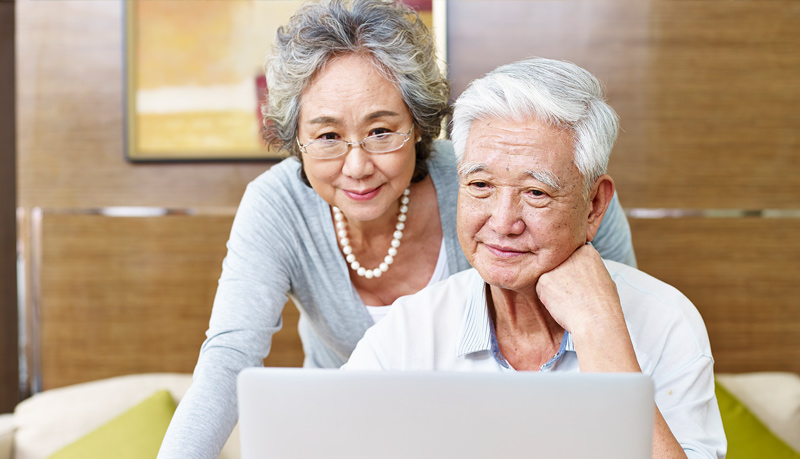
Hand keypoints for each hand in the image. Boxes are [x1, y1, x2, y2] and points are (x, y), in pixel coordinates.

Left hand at [536, 244, 638, 371]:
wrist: (596, 320)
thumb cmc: (604, 305)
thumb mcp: (604, 279)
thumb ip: (589, 270)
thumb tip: (581, 273)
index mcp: (587, 252)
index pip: (572, 257)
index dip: (574, 272)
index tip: (578, 284)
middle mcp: (569, 254)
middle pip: (559, 265)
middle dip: (561, 277)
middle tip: (571, 293)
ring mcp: (555, 266)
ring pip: (549, 276)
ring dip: (554, 287)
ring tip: (569, 300)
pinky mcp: (543, 279)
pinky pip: (541, 288)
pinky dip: (548, 298)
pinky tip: (561, 305)